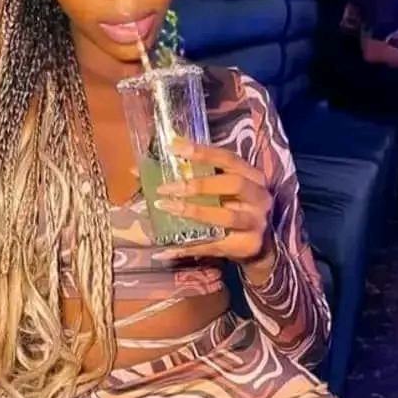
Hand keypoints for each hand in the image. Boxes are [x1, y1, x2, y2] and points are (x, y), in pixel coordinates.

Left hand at [152, 140, 276, 282]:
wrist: (260, 246)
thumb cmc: (232, 210)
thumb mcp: (217, 191)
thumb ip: (187, 178)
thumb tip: (136, 172)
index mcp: (252, 176)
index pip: (229, 158)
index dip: (203, 152)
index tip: (174, 148)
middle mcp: (259, 197)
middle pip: (233, 183)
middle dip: (198, 184)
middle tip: (166, 188)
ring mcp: (256, 222)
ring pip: (226, 216)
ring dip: (193, 212)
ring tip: (166, 208)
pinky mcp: (248, 246)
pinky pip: (214, 245)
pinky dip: (187, 248)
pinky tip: (164, 250)